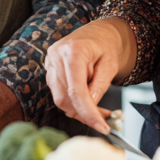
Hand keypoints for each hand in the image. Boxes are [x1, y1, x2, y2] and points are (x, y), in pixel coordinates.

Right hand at [44, 17, 136, 132]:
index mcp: (73, 51)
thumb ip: (100, 86)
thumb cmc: (106, 45)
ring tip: (97, 109)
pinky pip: (58, 93)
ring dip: (78, 110)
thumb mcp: (110, 65)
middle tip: (102, 119)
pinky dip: (73, 102)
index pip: (76, 90)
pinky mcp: (49, 68)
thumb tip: (91, 107)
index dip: (88, 112)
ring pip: (59, 99)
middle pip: (65, 98)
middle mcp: (57, 56)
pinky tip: (86, 100)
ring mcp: (50, 62)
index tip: (101, 126)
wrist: (98, 33)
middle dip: (83, 113)